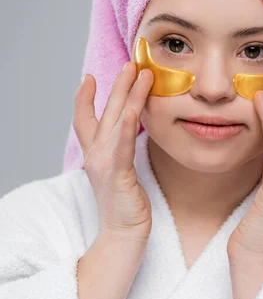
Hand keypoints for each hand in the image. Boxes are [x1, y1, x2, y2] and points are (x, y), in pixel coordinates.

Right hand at [73, 62, 153, 240]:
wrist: (122, 235)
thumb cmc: (125, 206)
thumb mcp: (120, 173)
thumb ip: (120, 152)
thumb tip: (131, 134)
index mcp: (95, 154)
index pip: (84, 120)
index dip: (84, 98)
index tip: (89, 77)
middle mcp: (96, 155)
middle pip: (105, 111)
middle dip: (118, 85)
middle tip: (130, 63)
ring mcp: (104, 163)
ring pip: (116, 120)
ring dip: (129, 95)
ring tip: (141, 73)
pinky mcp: (117, 174)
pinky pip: (121, 146)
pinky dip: (125, 127)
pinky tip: (132, 110)